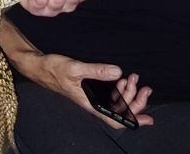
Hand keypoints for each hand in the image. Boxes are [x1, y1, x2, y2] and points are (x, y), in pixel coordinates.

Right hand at [22, 53, 154, 128]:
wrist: (40, 67)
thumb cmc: (54, 70)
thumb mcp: (75, 68)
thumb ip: (96, 71)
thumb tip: (117, 72)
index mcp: (90, 103)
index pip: (116, 119)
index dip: (133, 121)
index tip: (149, 118)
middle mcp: (93, 103)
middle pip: (120, 111)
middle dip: (136, 100)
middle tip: (143, 86)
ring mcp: (93, 97)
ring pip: (116, 102)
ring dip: (128, 92)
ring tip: (133, 78)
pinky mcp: (91, 89)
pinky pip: (111, 94)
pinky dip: (120, 88)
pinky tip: (122, 78)